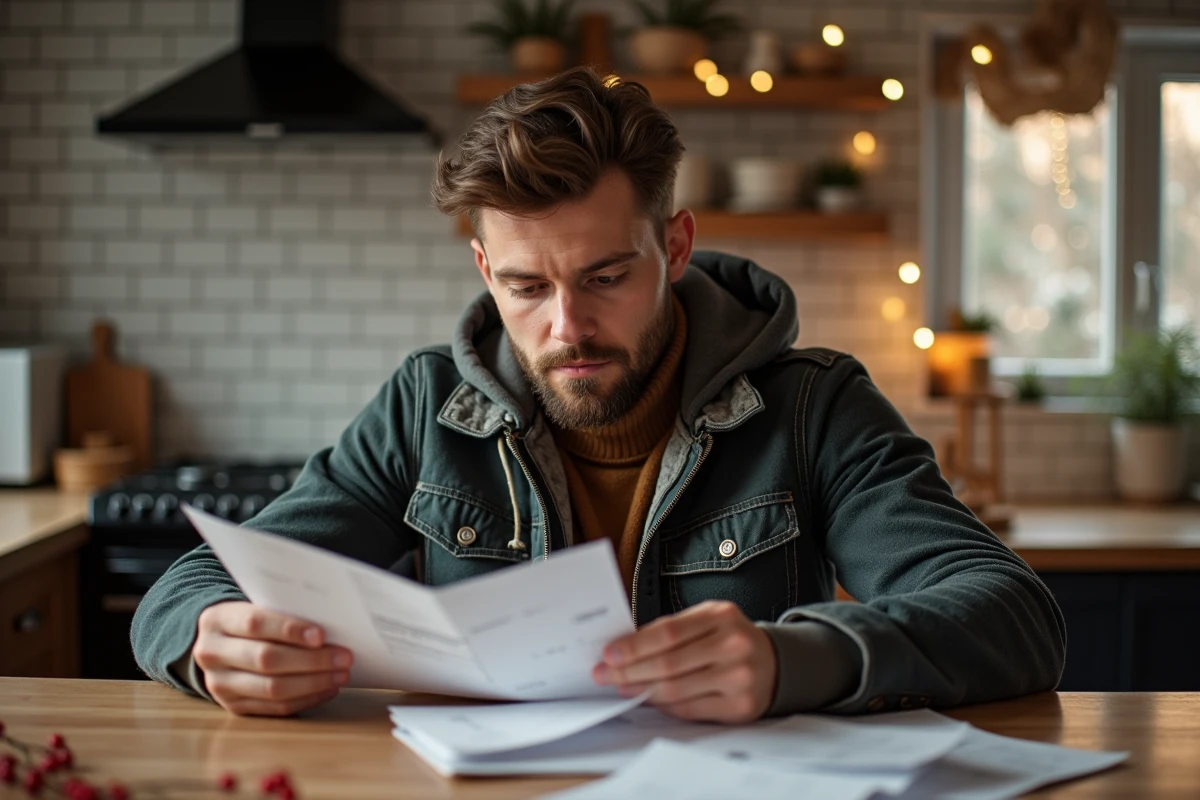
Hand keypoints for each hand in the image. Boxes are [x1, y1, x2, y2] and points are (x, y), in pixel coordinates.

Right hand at [193, 601, 353, 716]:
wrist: (218, 644)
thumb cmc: (251, 622)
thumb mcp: (256, 607)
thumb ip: (283, 612)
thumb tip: (331, 625)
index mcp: (217, 620)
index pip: (254, 624)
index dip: (290, 630)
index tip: (321, 635)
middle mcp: (212, 653)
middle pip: (266, 659)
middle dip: (311, 660)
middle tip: (344, 657)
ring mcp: (219, 684)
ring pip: (272, 688)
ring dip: (313, 682)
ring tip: (340, 674)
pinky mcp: (233, 707)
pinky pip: (275, 708)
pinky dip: (306, 699)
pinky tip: (327, 688)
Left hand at [592, 600, 777, 722]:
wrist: (775, 663)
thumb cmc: (729, 638)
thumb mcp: (707, 620)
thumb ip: (671, 630)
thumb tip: (624, 649)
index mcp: (721, 616)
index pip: (669, 633)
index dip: (634, 645)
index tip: (608, 653)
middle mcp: (733, 645)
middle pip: (669, 663)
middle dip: (630, 671)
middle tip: (604, 674)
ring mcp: (739, 678)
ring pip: (677, 690)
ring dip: (642, 690)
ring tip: (621, 686)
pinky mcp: (740, 707)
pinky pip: (690, 710)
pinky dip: (664, 705)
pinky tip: (648, 698)